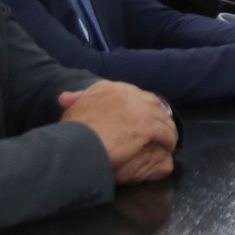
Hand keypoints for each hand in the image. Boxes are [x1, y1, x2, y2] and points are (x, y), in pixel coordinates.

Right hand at [59, 82, 176, 178]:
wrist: (77, 145)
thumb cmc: (71, 132)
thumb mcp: (71, 109)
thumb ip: (75, 100)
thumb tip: (65, 97)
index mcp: (108, 87)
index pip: (133, 92)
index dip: (141, 104)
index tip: (144, 114)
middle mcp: (126, 94)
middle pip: (151, 101)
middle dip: (158, 113)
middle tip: (162, 125)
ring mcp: (139, 110)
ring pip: (161, 117)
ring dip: (166, 127)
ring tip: (169, 137)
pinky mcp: (147, 127)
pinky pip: (165, 133)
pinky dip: (169, 140)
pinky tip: (169, 147)